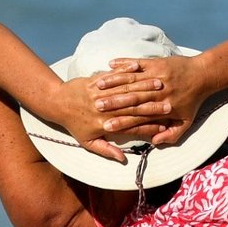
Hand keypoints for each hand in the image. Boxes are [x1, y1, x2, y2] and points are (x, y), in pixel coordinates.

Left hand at [48, 62, 170, 161]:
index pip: (132, 127)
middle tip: (170, 105)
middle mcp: (105, 110)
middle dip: (153, 106)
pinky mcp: (96, 81)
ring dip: (143, 86)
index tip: (165, 127)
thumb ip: (106, 150)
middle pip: (133, 108)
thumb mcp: (87, 142)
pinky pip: (114, 75)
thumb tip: (122, 159)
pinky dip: (126, 70)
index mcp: (105, 126)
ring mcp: (101, 94)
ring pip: (125, 89)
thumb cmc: (74, 124)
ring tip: (160, 84)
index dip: (149, 127)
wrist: (57, 103)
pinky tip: (139, 67)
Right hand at [97, 55, 212, 145]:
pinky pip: (136, 62)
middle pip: (131, 99)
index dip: (122, 122)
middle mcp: (158, 92)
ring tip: (97, 86)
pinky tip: (110, 63)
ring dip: (113, 82)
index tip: (106, 126)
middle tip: (95, 106)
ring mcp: (156, 75)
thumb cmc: (193, 100)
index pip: (139, 117)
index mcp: (163, 108)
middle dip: (112, 102)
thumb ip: (172, 134)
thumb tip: (156, 142)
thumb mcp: (187, 121)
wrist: (203, 75)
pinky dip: (123, 63)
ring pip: (131, 80)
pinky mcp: (156, 62)